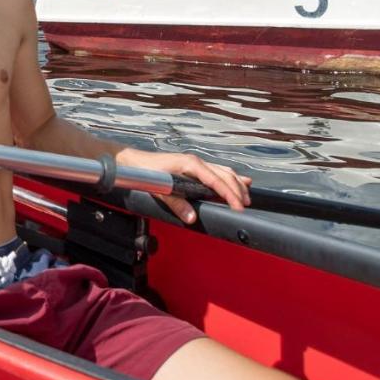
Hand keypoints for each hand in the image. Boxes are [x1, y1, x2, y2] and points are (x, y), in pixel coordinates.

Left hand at [116, 148, 250, 223]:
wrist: (133, 162)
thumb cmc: (144, 172)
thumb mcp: (159, 189)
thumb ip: (176, 203)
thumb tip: (192, 217)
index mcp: (190, 164)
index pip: (216, 180)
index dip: (229, 194)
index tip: (239, 207)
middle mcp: (195, 162)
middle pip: (224, 174)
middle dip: (237, 190)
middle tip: (246, 205)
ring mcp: (195, 163)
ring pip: (223, 171)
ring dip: (236, 183)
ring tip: (246, 196)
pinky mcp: (193, 166)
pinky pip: (216, 171)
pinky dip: (229, 177)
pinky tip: (237, 180)